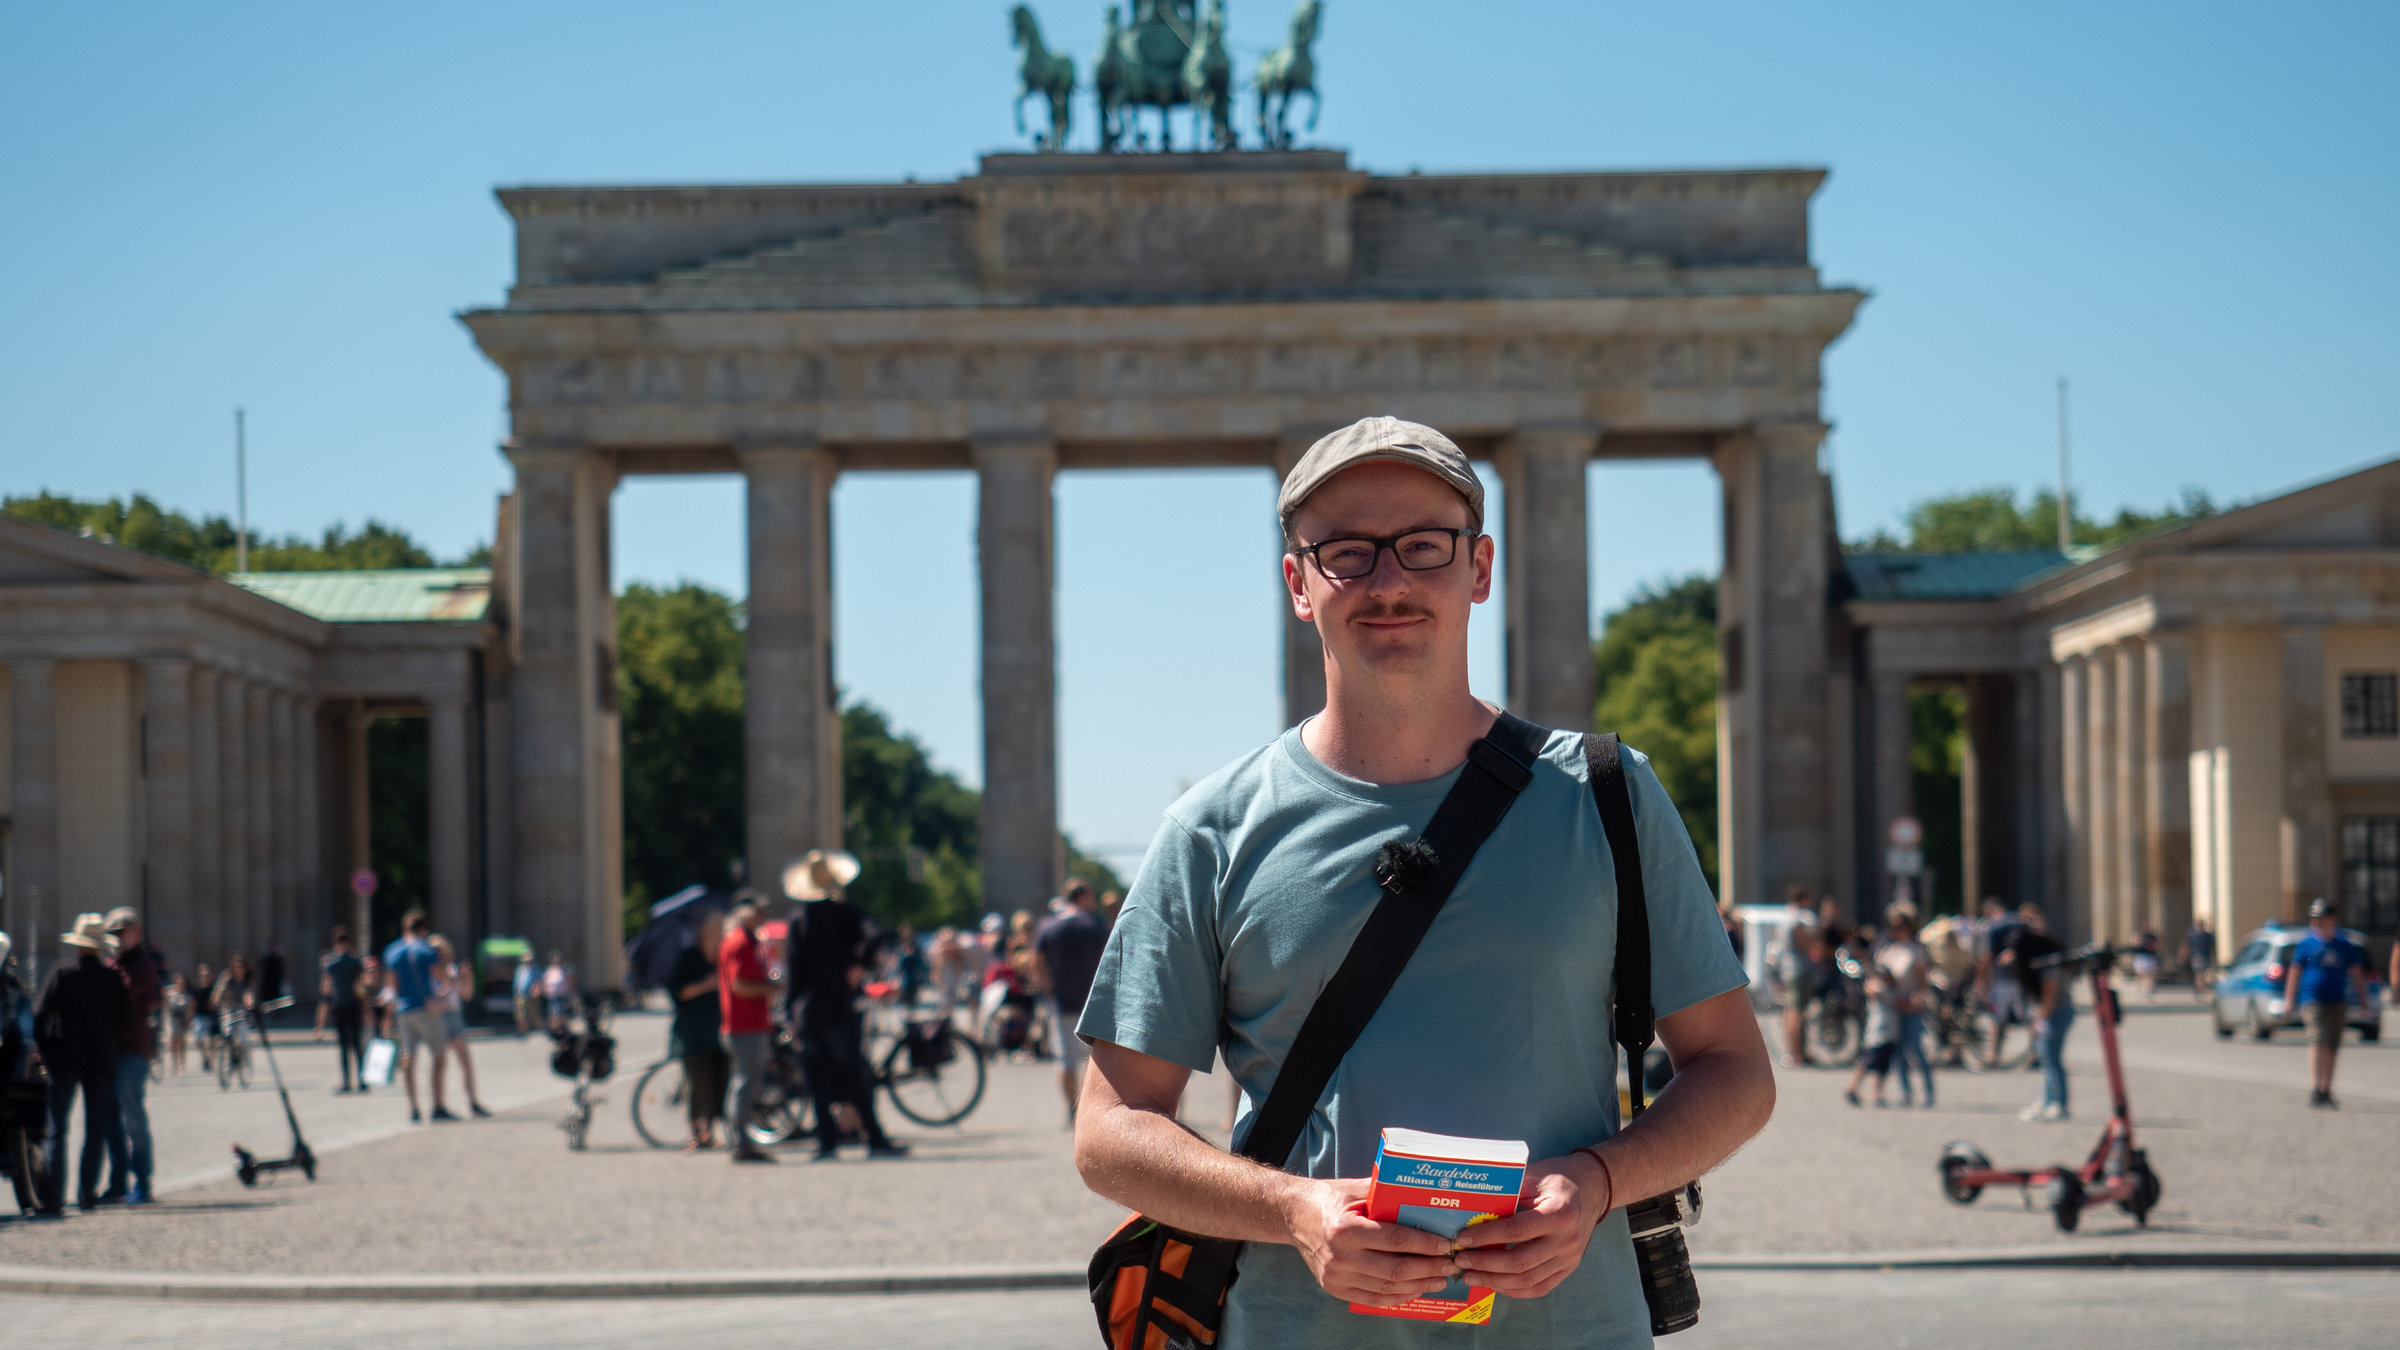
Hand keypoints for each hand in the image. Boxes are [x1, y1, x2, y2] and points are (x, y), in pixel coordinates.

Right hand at [1284, 1177, 1457, 1306]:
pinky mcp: (1335, 1288)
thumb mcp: (1357, 1189)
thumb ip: (1387, 1193)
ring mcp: (1336, 1276)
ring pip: (1387, 1287)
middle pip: (1395, 1269)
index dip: (1425, 1244)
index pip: (1395, 1240)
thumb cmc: (1331, 1198)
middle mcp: (1340, 1256)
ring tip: (1439, 1278)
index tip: (1446, 1245)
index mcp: (1346, 1229)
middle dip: (1428, 1268)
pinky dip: (1398, 1296)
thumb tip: (1425, 1197)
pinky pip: (1373, 1299)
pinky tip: (1416, 1289)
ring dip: (1418, 1284)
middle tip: (1450, 1264)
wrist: (1294, 1216)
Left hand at [1450, 1152, 1608, 1298]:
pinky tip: (1493, 1283)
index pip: (1516, 1231)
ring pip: (1527, 1280)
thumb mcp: (1534, 1176)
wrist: (1592, 1189)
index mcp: (1559, 1213)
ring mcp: (1569, 1258)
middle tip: (1460, 1260)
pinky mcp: (1568, 1269)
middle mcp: (1567, 1240)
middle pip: (1520, 1262)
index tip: (1462, 1238)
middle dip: (1485, 1264)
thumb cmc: (1558, 1179)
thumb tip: (1470, 1210)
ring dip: (1494, 1281)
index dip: (1486, 1237)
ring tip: (1470, 1275)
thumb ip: (1507, 1193)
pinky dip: (1513, 1289)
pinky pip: (1538, 1288)